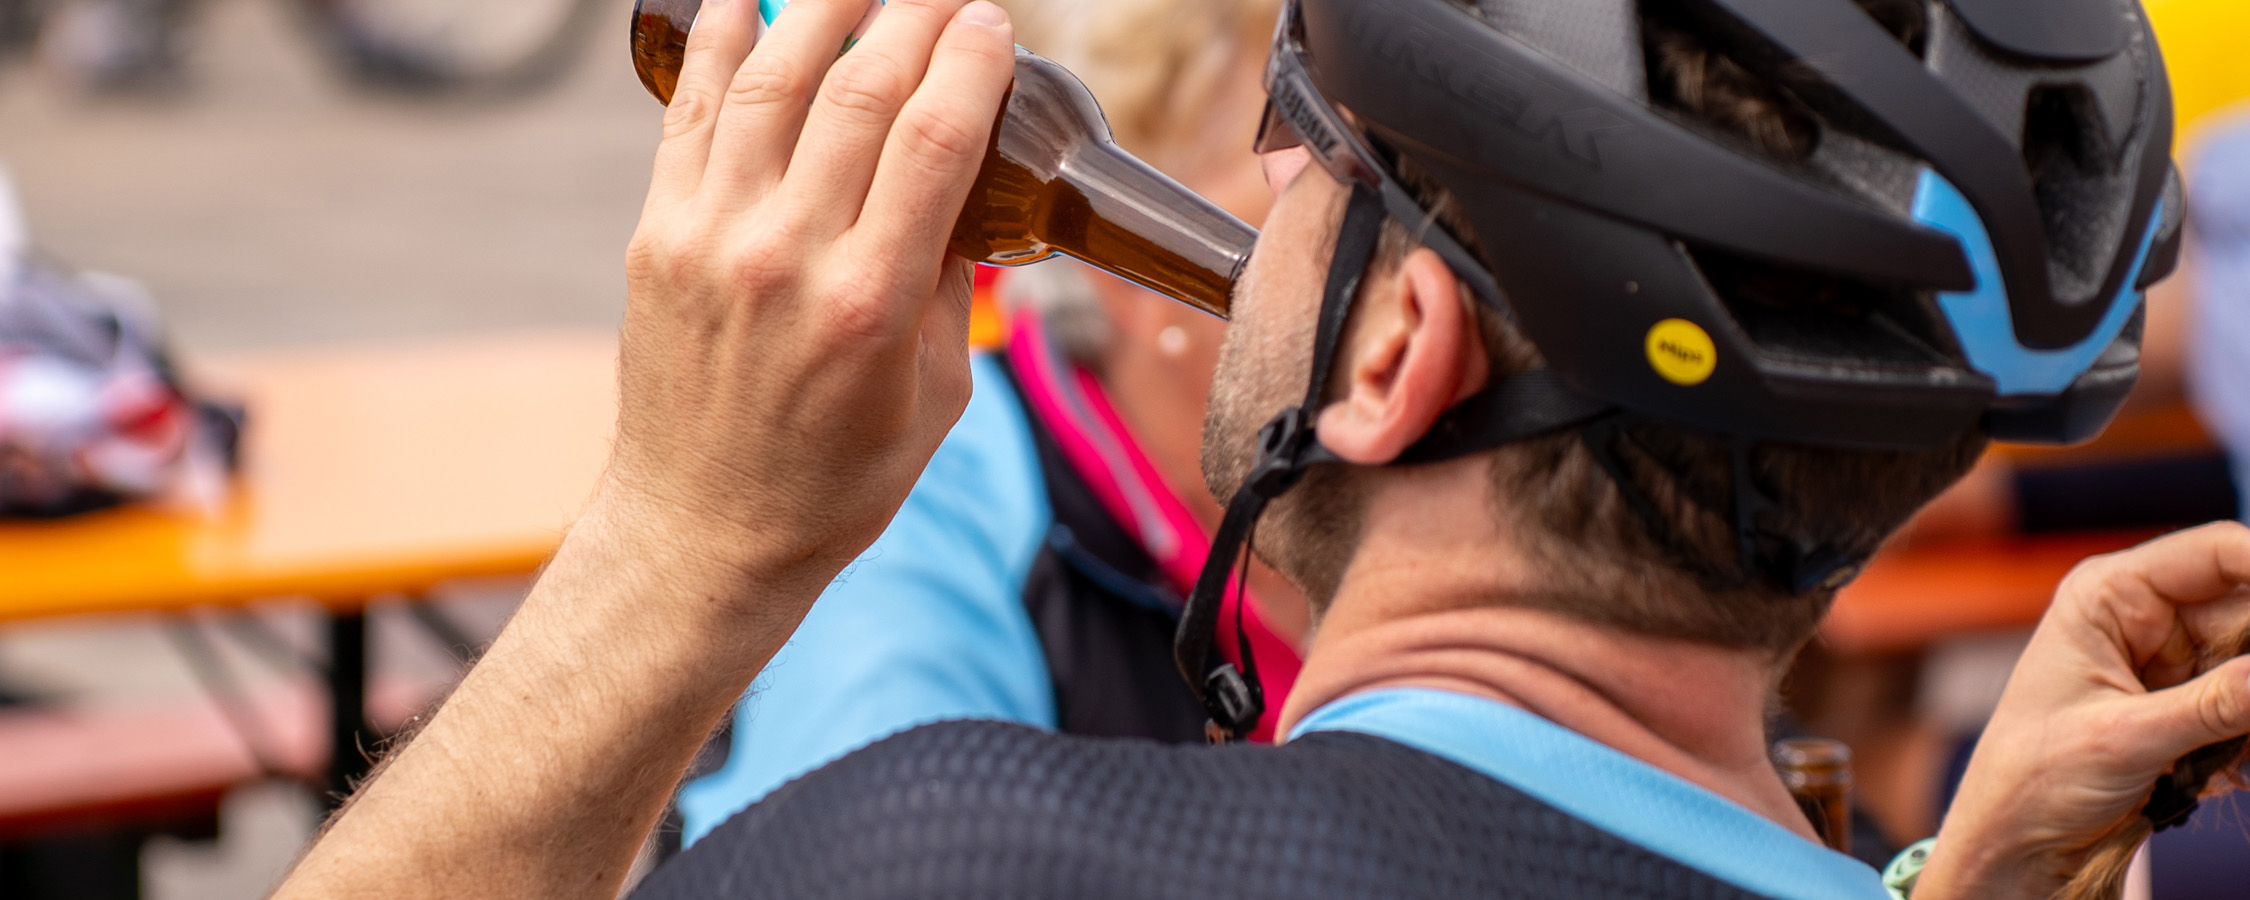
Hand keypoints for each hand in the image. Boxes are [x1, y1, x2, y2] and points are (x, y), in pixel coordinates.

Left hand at [610, 0, 1013, 603]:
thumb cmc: (833, 483)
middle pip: (858, 91)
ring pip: (769, 78)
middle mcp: (785, 258)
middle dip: (910, 16)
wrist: (702, 534)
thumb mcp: (938, 400)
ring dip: (819, 5)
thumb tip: (962, 194)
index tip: (993, 23)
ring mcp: (711, 239)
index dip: (970, 61)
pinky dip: (716, 38)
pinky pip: (690, 111)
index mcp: (870, 304)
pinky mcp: (659, 236)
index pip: (933, 140)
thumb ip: (953, 289)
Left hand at [1918, 523, 2249, 899]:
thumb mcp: (2124, 737)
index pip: (2215, 553)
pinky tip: (2233, 768)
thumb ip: (2213, 705)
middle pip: (2248, 609)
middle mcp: (2144, 617)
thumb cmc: (2035, 776)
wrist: (2017, 838)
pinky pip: (2249, 704)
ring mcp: (2171, 662)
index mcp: (2108, 595)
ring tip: (2234, 750)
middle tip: (2247, 708)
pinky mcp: (2189, 705)